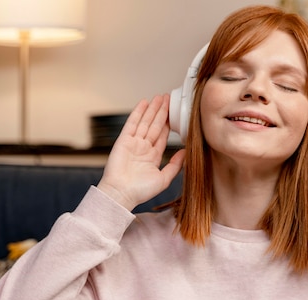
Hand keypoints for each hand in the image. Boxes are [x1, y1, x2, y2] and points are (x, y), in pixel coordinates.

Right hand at [97, 94, 185, 210]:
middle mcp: (143, 148)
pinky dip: (138, 112)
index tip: (174, 113)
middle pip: (154, 125)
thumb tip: (186, 152)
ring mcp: (133, 143)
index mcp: (152, 156)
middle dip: (161, 112)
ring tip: (159, 97)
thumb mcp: (164, 179)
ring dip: (152, 109)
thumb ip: (175, 165)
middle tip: (168, 98)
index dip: (168, 123)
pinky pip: (132, 123)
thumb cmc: (140, 191)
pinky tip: (144, 103)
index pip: (162, 136)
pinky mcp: (123, 140)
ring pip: (145, 122)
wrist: (121, 194)